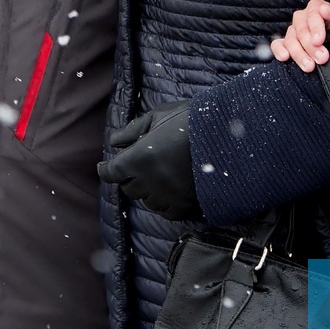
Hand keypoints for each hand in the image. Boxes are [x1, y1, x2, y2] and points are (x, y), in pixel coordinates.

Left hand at [98, 101, 200, 220]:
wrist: (225, 134)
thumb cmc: (190, 119)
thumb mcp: (158, 116)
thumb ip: (133, 130)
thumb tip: (114, 141)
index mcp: (139, 158)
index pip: (112, 172)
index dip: (105, 169)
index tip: (104, 167)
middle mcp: (149, 180)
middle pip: (129, 187)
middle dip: (129, 176)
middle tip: (138, 165)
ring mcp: (167, 195)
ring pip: (147, 201)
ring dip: (147, 190)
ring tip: (157, 176)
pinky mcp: (185, 204)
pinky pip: (166, 212)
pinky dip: (164, 203)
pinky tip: (169, 191)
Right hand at [270, 0, 329, 71]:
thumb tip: (324, 10)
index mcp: (315, 8)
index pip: (312, 13)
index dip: (315, 27)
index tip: (319, 40)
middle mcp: (302, 18)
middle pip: (301, 30)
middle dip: (311, 46)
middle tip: (322, 58)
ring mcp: (293, 30)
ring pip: (290, 40)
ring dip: (299, 54)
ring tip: (309, 66)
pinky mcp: (286, 43)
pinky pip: (277, 44)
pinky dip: (279, 50)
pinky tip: (284, 57)